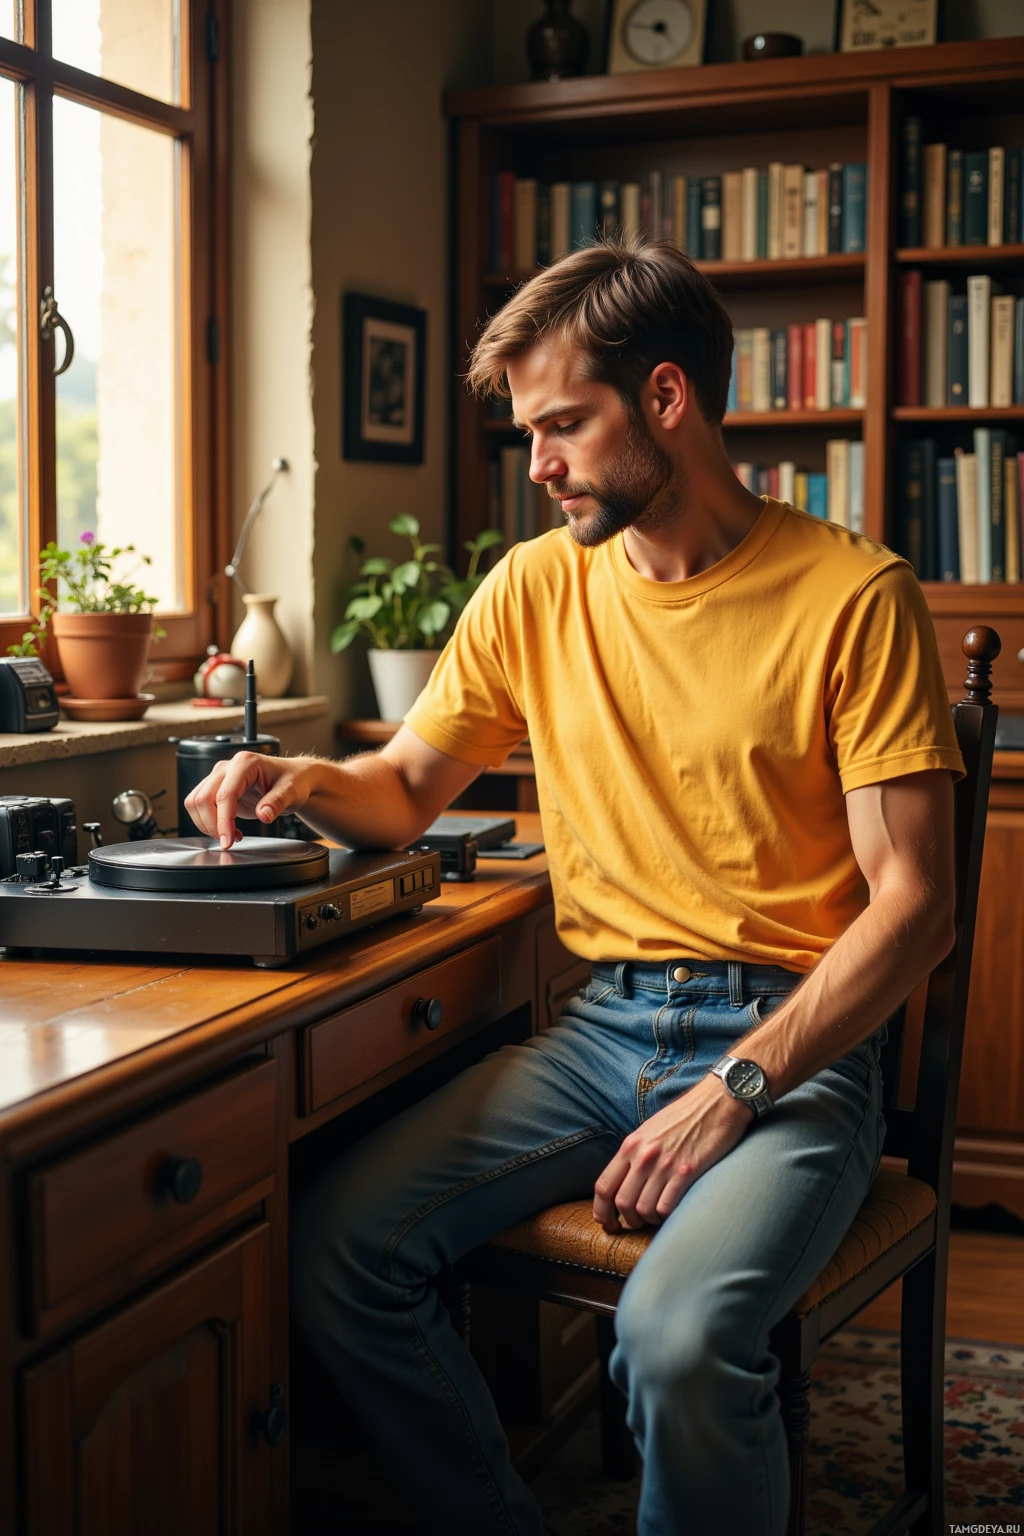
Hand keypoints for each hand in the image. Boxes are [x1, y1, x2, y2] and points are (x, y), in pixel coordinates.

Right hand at [184, 752, 321, 847]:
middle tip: (228, 842)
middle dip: (211, 825)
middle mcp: (227, 767)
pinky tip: (229, 829)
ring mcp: (220, 777)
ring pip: (195, 801)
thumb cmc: (294, 780)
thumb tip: (264, 814)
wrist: (294, 777)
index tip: (228, 840)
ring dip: (206, 824)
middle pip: (202, 798)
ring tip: (230, 835)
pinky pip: (200, 805)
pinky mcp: (218, 788)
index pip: (225, 794)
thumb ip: (277, 802)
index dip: (223, 821)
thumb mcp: (292, 792)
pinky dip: (208, 821)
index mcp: (245, 763)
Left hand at [593, 1075, 753, 1233]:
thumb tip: (623, 1181)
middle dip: (626, 1220)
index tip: (607, 1222)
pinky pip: (666, 1207)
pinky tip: (671, 1211)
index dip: (601, 1211)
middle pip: (622, 1202)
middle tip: (634, 1224)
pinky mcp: (687, 1172)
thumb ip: (635, 1154)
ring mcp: (664, 1165)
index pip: (604, 1186)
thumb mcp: (650, 1130)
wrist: (717, 1101)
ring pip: (643, 1209)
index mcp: (630, 1145)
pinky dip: (665, 1216)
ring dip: (648, 1220)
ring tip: (656, 1217)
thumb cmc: (684, 1115)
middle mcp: (643, 1156)